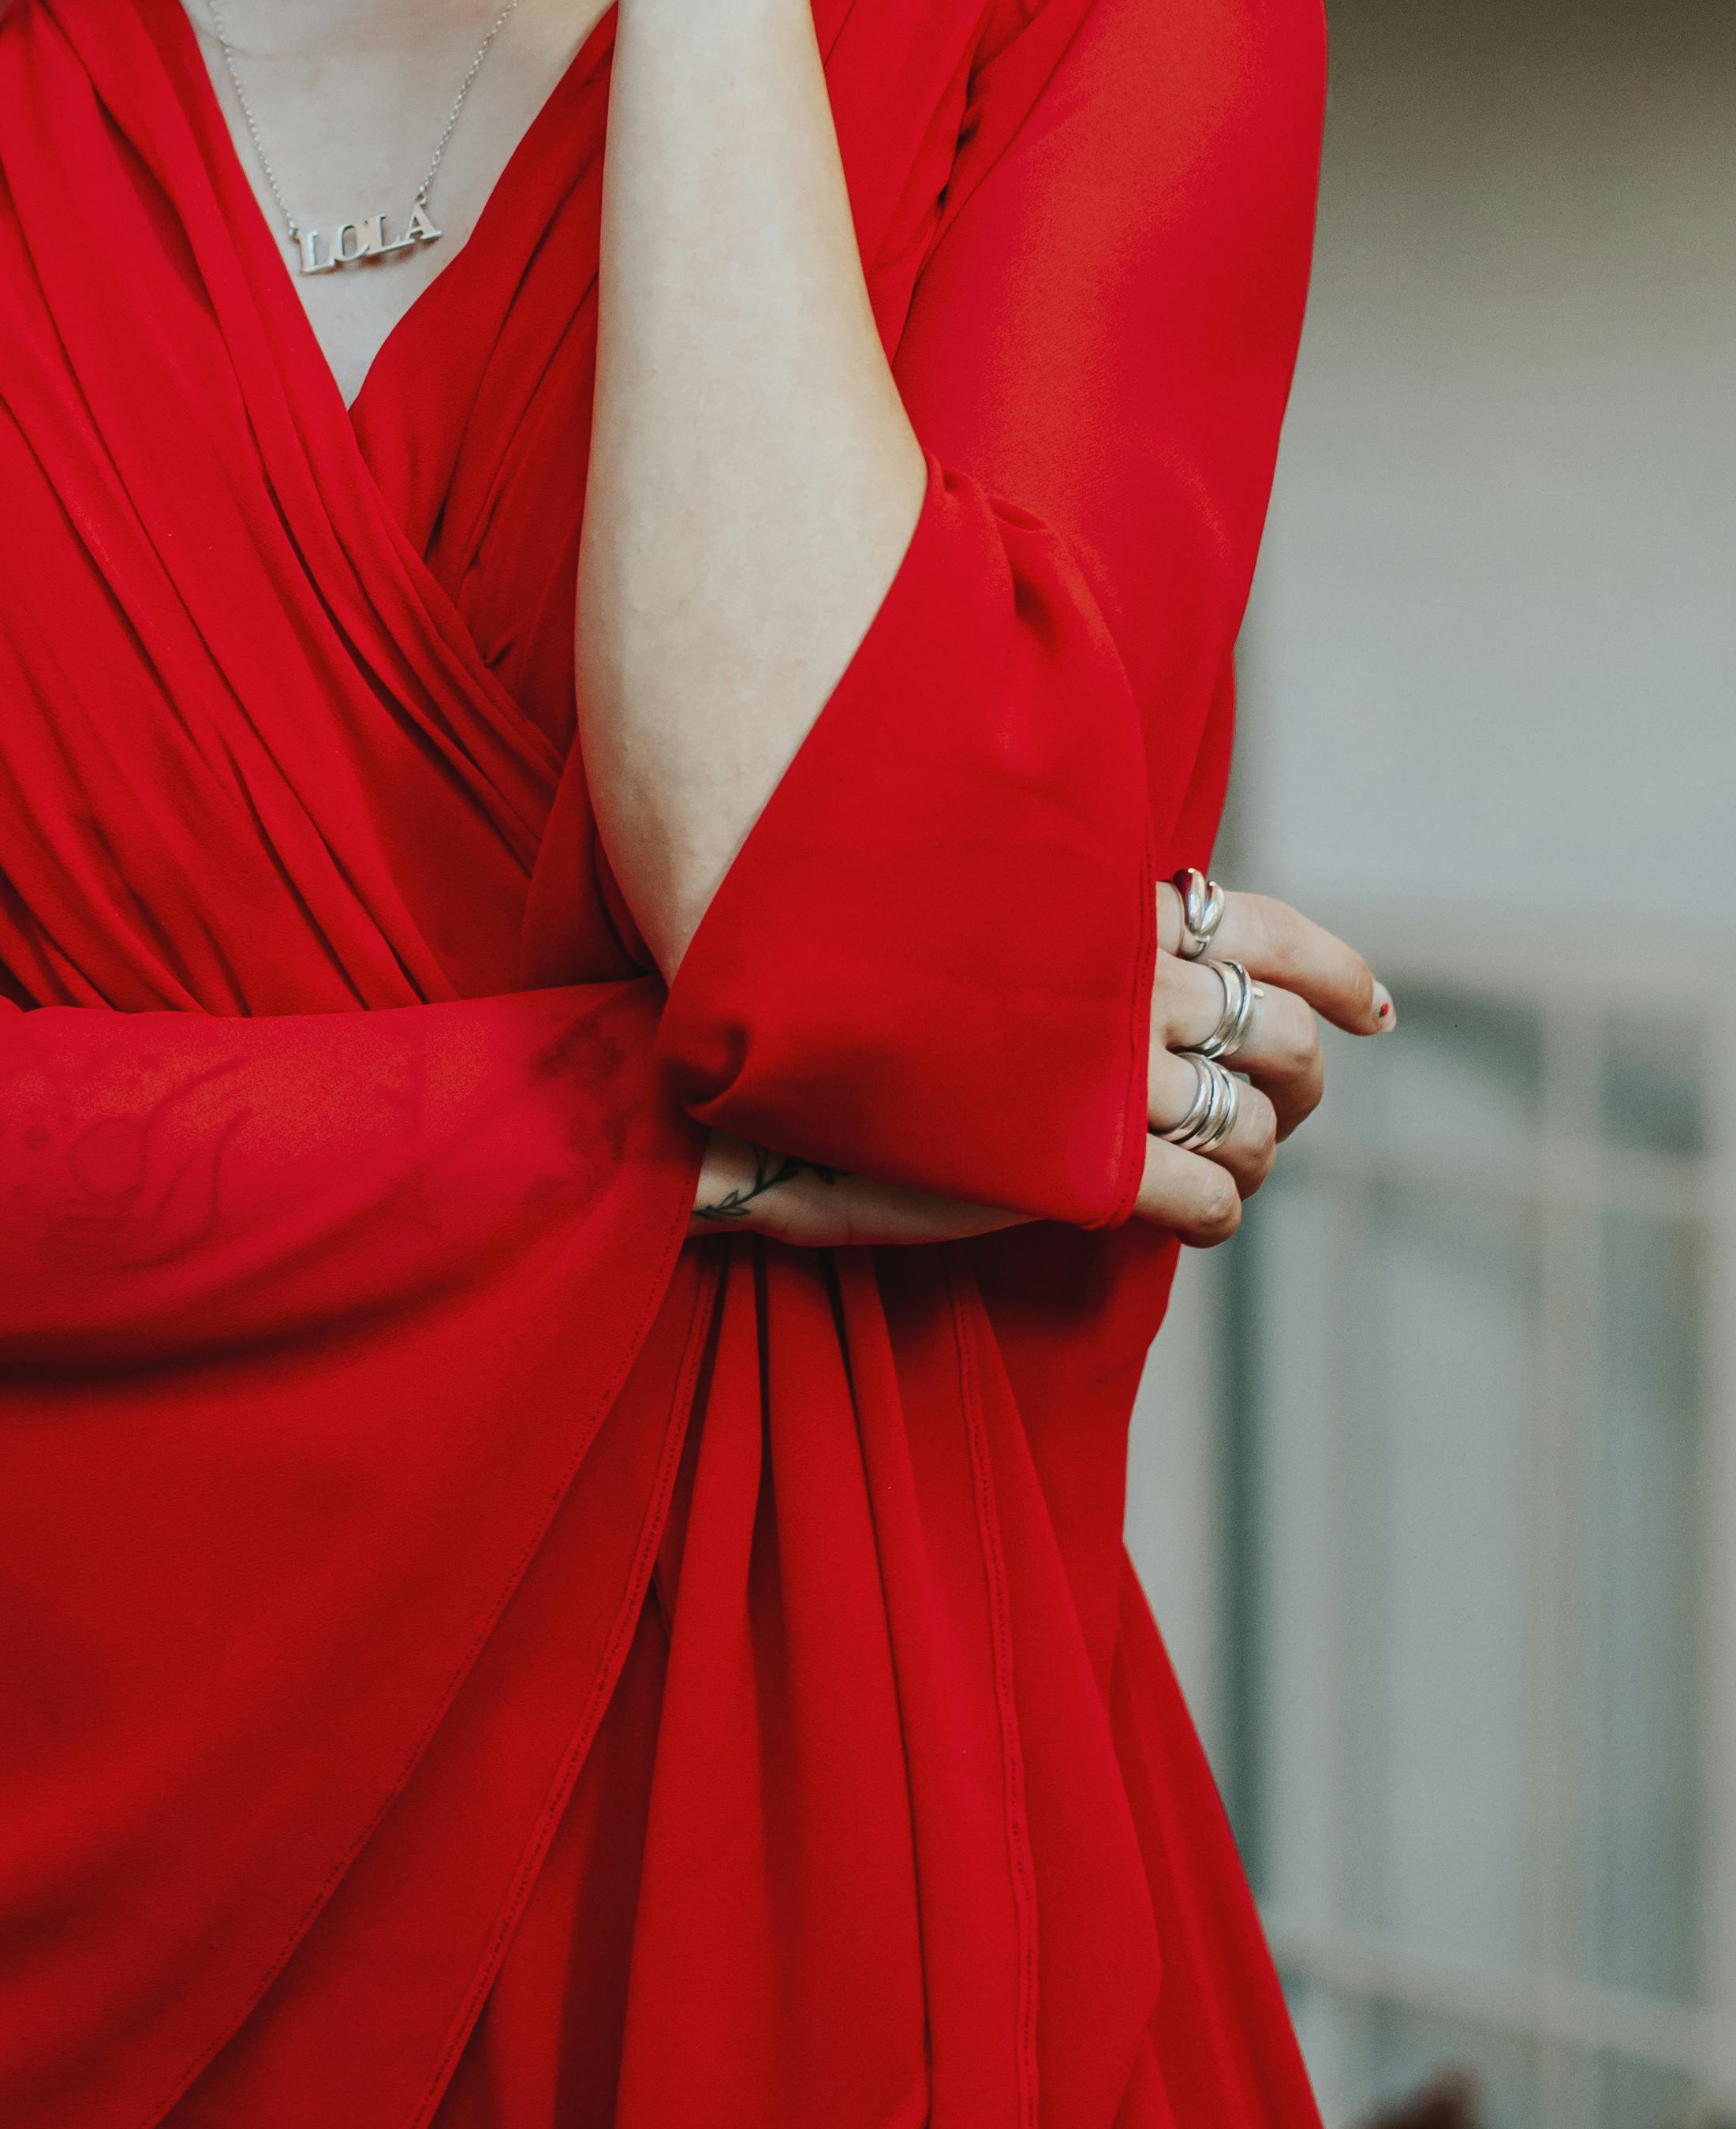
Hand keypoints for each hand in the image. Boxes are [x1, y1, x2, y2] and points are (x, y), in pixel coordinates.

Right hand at [691, 876, 1392, 1255]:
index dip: (1337, 972)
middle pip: (1279, 1032)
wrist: (753, 1076)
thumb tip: (1144, 948)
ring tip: (1225, 1164)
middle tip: (1289, 1104)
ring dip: (1256, 1151)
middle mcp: (1120, 983)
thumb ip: (1067, 930)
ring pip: (1254, 1120)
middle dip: (1303, 1077)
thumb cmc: (851, 989)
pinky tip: (1187, 1217)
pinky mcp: (1083, 1168)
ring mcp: (1106, 1076)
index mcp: (1103, 911)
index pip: (1266, 927)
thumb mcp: (975, 922)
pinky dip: (1215, 1213)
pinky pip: (1204, 1199)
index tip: (1375, 1011)